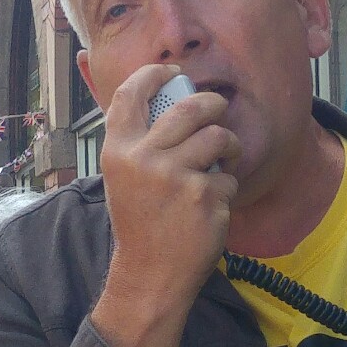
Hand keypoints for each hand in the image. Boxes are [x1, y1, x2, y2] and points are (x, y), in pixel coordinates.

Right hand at [91, 64, 241, 346]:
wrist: (150, 274)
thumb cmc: (140, 223)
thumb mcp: (123, 178)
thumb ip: (137, 143)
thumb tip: (163, 100)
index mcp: (118, 151)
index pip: (131, 94)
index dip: (154, 75)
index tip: (172, 72)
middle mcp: (144, 159)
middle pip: (191, 107)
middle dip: (213, 104)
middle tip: (218, 109)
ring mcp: (176, 177)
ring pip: (218, 138)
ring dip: (228, 146)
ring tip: (223, 161)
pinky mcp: (204, 197)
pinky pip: (228, 178)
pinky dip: (226, 189)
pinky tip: (213, 205)